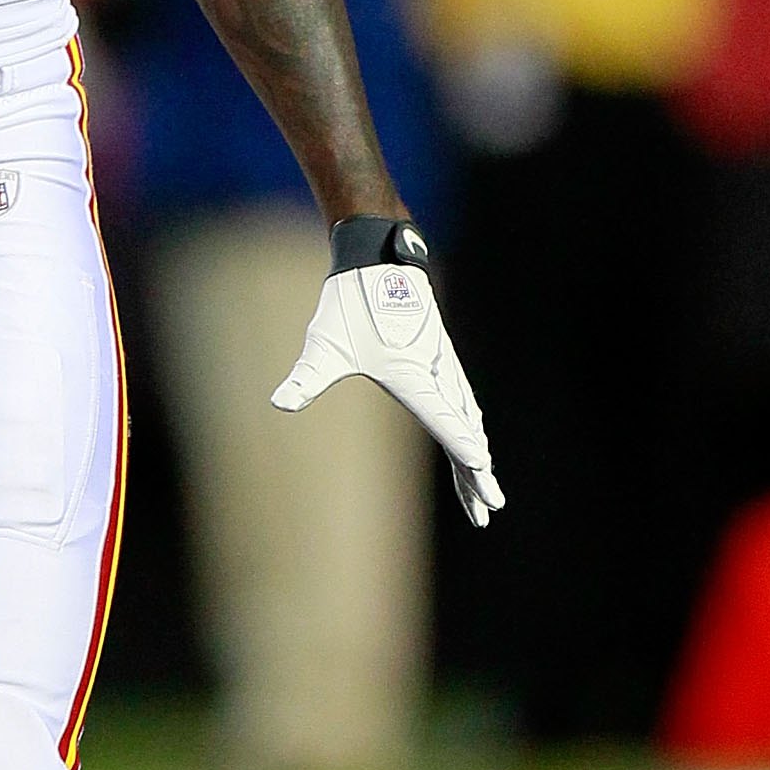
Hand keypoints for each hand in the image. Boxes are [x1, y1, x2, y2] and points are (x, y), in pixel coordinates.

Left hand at [273, 251, 503, 526]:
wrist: (376, 260)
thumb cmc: (348, 303)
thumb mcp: (323, 344)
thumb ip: (306, 378)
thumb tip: (279, 402)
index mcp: (412, 374)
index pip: (442, 417)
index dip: (460, 443)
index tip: (482, 467)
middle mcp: (435, 372)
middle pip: (465, 430)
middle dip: (476, 473)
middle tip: (490, 509)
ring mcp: (443, 365)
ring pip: (468, 418)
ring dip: (477, 455)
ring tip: (485, 491)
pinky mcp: (441, 359)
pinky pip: (464, 401)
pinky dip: (471, 428)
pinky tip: (476, 439)